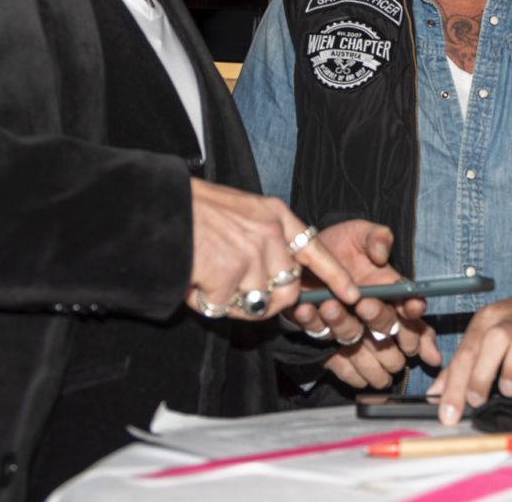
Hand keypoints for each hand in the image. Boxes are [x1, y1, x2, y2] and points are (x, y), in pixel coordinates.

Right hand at [187, 179, 358, 321]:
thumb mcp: (243, 211)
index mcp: (274, 215)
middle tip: (233, 288)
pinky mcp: (230, 273)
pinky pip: (226, 306)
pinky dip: (208, 301)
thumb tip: (278, 278)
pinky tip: (196, 278)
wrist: (159, 206)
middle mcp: (269, 233)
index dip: (336, 276)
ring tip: (209, 277)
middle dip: (266, 300)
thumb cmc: (195, 211)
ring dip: (232, 301)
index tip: (353, 295)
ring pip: (257, 303)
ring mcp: (252, 253)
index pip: (315, 249)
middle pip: (288, 289)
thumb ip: (267, 238)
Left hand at [287, 220, 439, 383]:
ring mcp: (346, 321)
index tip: (412, 305)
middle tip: (365, 305)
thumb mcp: (361, 232)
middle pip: (385, 327)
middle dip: (379, 319)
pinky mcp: (319, 325)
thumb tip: (381, 256)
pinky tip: (305, 309)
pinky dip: (312, 321)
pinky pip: (318, 331)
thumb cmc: (341, 242)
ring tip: (329, 305)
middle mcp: (370, 311)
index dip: (414, 310)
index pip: (410, 307)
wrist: (305, 248)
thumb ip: (378, 237)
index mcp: (389, 290)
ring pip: (351, 335)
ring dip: (342, 323)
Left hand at [426, 280, 511, 424]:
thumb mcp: (486, 336)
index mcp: (489, 322)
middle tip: (475, 400)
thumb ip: (462, 366)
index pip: (467, 352)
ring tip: (510, 390)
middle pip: (494, 338)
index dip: (455, 384)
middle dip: (482, 369)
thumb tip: (436, 395)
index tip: (448, 413)